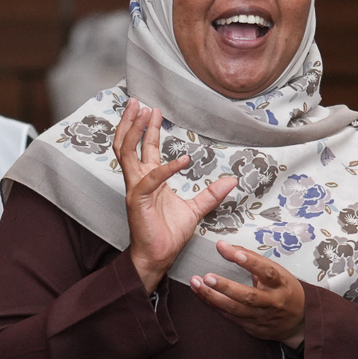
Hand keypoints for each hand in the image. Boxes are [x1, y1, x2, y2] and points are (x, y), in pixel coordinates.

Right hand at [117, 98, 235, 292]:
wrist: (158, 257)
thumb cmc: (168, 235)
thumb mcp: (196, 209)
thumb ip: (211, 194)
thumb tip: (231, 181)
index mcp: (149, 180)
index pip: (144, 148)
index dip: (147, 129)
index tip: (153, 111)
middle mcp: (138, 181)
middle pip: (127, 144)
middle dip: (131, 122)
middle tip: (138, 102)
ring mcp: (135, 190)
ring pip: (126, 154)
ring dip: (134, 132)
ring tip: (143, 114)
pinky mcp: (137, 202)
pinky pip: (149, 180)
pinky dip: (165, 169)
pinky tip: (182, 160)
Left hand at [190, 242, 306, 347]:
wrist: (299, 322)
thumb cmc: (286, 291)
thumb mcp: (278, 273)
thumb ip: (254, 260)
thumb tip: (227, 246)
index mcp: (281, 284)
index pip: (267, 271)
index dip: (251, 262)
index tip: (234, 252)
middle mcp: (272, 301)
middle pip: (248, 295)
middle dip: (226, 286)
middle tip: (207, 276)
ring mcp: (261, 317)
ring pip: (235, 309)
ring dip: (213, 297)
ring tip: (196, 284)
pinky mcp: (252, 327)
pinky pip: (230, 317)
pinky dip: (214, 305)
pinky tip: (202, 295)